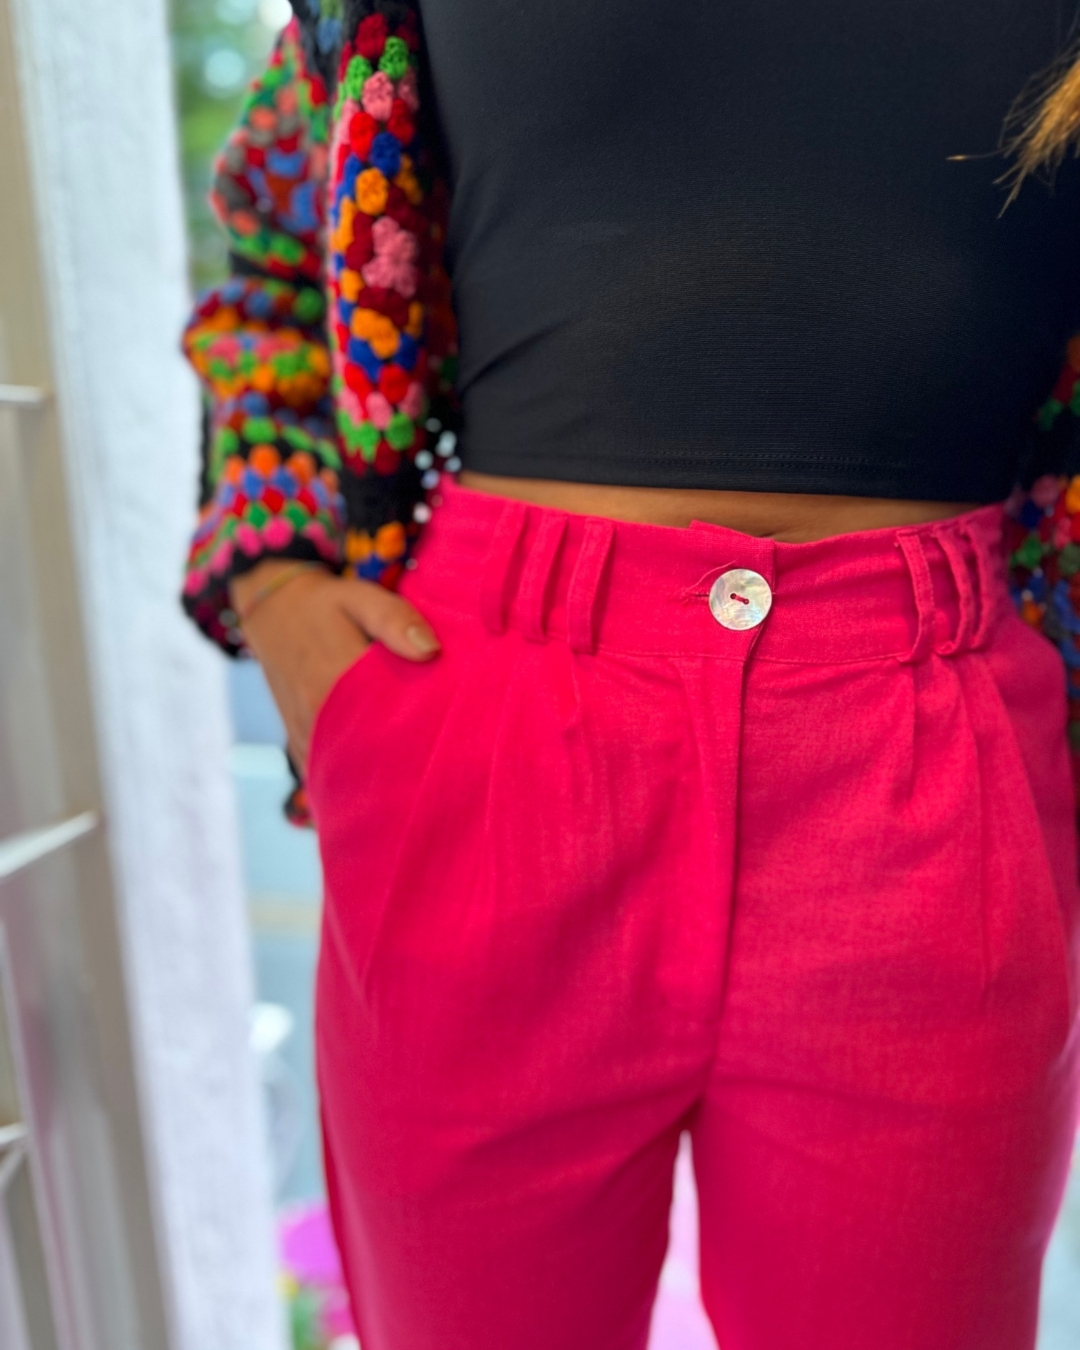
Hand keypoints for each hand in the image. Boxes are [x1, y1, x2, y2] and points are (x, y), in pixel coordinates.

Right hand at [230, 561, 439, 773]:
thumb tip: (431, 651)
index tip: (443, 726)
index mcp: (334, 678)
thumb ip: (396, 620)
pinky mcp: (297, 744)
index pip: (387, 717)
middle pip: (370, 752)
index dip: (419, 727)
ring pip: (346, 768)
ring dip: (377, 769)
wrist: (274, 614)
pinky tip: (376, 770)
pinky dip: (351, 773)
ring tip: (410, 765)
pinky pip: (326, 771)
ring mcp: (303, 733)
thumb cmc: (326, 605)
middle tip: (435, 750)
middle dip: (403, 756)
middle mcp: (314, 714)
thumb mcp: (362, 598)